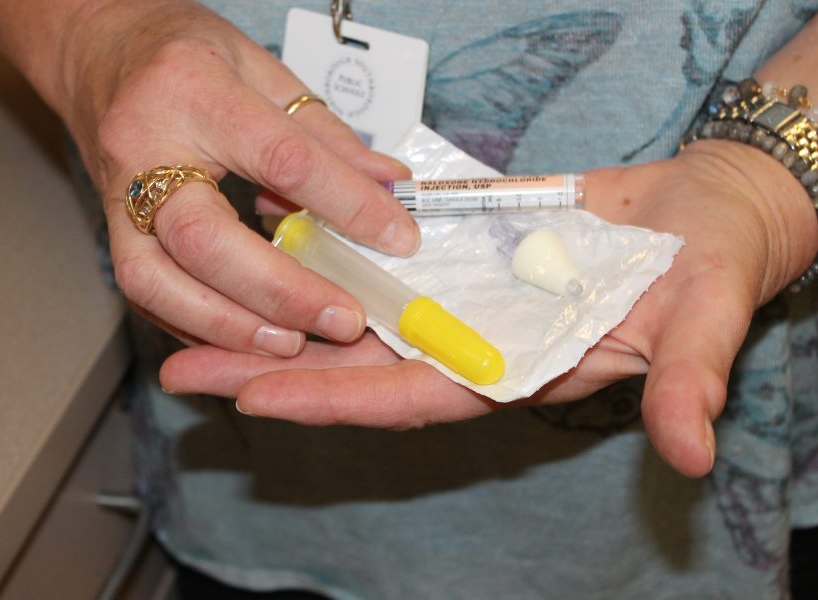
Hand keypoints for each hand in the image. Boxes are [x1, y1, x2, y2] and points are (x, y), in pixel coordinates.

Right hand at [55, 0, 415, 354]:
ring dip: (229, 326)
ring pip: (156, 281)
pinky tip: (247, 336)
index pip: (279, 157)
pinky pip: (145, 294)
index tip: (396, 238)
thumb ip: (325, 133)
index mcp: (191, 90)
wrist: (97, 51)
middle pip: (203, 238)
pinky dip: (198, 326)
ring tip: (292, 343)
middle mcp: (141, 148)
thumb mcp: (262, 68)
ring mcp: (114, 197)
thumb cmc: (183, 55)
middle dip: (279, 290)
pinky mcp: (109, 233)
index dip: (344, 203)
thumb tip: (388, 184)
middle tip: (341, 320)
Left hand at [159, 138, 816, 478]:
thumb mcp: (705, 321)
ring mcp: (465, 293)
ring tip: (204, 309)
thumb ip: (688, 382)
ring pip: (358, 310)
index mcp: (520, 367)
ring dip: (284, 310)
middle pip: (360, 363)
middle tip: (187, 368)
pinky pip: (386, 254)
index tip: (258, 401)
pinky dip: (334, 248)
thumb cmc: (712, 264)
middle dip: (274, 368)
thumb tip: (690, 451)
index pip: (412, 396)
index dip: (337, 402)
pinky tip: (279, 235)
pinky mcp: (465, 248)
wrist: (710, 211)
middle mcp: (477, 338)